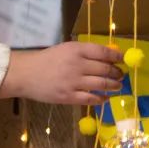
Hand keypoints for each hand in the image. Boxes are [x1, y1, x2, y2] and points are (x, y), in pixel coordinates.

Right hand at [0, 42, 122, 104]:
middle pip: (105, 69)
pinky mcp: (69, 96)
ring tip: (118, 86)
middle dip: (117, 73)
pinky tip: (105, 98)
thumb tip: (107, 56)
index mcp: (76, 49)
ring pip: (102, 84)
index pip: (103, 52)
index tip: (122, 59)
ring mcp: (73, 82)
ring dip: (114, 86)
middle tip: (121, 75)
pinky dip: (101, 98)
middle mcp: (77, 64)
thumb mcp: (65, 49)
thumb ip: (84, 52)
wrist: (26, 74)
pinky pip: (91, 99)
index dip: (116, 56)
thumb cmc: (46, 60)